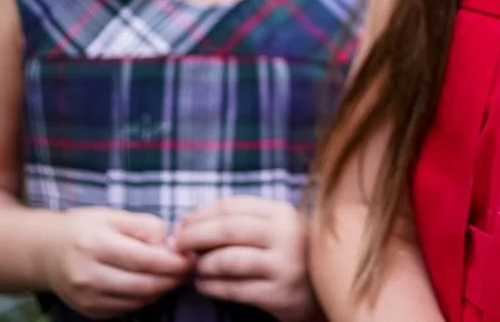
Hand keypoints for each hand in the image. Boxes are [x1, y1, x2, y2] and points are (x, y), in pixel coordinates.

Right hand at [40, 207, 191, 318]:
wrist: (46, 252)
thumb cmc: (84, 228)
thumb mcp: (113, 216)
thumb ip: (144, 226)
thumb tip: (170, 243)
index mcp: (95, 244)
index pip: (144, 259)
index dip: (173, 262)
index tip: (191, 258)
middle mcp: (88, 275)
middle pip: (143, 284)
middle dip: (172, 278)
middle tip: (188, 269)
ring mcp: (86, 297)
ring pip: (137, 300)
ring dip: (161, 290)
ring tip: (172, 276)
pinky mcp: (88, 311)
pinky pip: (126, 309)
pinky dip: (144, 298)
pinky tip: (151, 285)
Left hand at [172, 196, 314, 319]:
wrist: (322, 293)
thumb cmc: (289, 256)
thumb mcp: (274, 229)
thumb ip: (242, 222)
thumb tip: (190, 223)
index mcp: (283, 212)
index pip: (232, 206)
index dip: (201, 213)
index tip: (181, 224)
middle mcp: (287, 234)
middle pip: (227, 229)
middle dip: (194, 236)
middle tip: (177, 245)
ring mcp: (285, 265)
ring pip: (228, 260)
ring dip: (203, 265)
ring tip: (194, 268)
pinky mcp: (279, 293)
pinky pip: (234, 289)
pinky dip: (211, 286)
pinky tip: (204, 285)